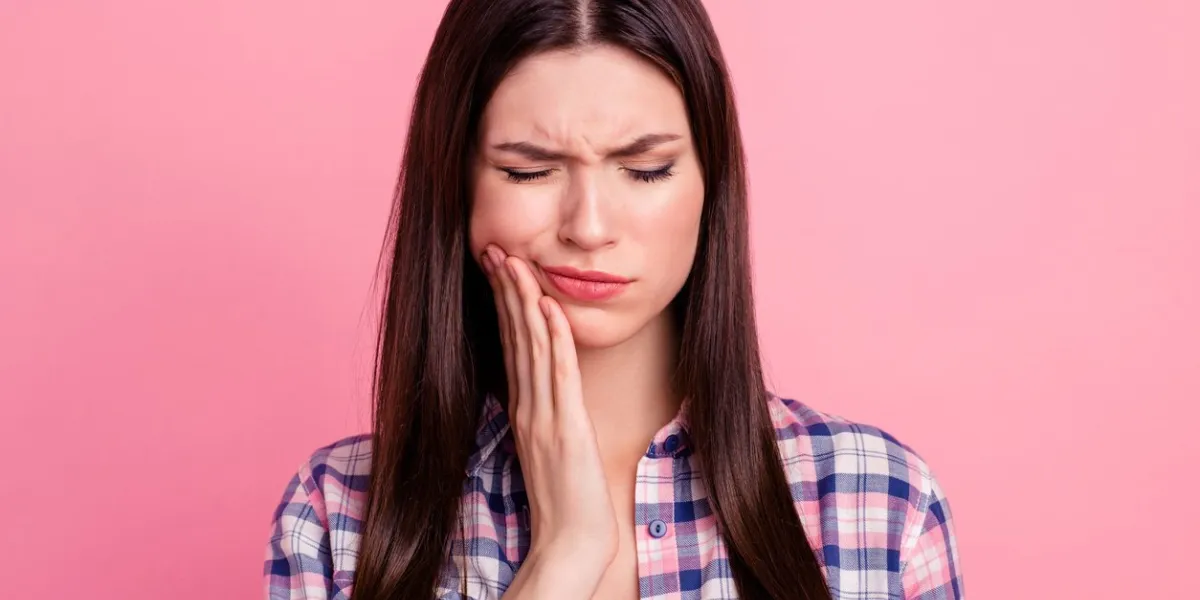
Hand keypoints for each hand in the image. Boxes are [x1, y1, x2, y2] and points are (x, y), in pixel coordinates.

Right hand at [480, 245, 617, 595]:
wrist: (571, 542)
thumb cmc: (566, 500)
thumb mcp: (550, 448)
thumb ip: (543, 416)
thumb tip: (542, 390)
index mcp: (523, 410)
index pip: (511, 345)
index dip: (503, 305)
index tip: (498, 270)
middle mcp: (527, 407)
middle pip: (514, 338)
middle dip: (506, 291)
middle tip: (495, 250)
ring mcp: (544, 417)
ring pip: (531, 347)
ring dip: (524, 302)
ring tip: (516, 263)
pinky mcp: (565, 428)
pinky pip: (558, 375)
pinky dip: (553, 338)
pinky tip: (549, 307)